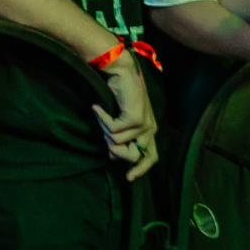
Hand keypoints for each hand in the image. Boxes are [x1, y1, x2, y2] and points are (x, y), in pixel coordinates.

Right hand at [91, 51, 159, 179]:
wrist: (120, 71)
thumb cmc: (119, 94)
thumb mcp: (119, 120)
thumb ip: (119, 138)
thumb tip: (111, 156)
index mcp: (149, 130)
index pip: (151, 157)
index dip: (140, 170)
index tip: (128, 178)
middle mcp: (150, 129)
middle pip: (133, 156)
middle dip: (115, 150)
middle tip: (104, 136)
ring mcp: (144, 124)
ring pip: (117, 142)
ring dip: (104, 129)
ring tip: (101, 114)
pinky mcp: (135, 118)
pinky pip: (112, 130)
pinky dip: (102, 119)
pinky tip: (98, 108)